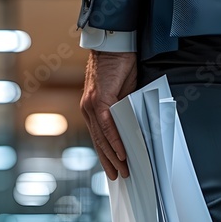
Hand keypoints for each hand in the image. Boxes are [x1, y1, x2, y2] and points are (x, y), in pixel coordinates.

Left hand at [80, 49, 137, 179]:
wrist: (115, 45)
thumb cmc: (120, 66)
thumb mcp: (124, 93)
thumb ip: (125, 110)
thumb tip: (133, 127)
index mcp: (92, 109)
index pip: (98, 137)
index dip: (106, 154)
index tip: (114, 167)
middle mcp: (87, 109)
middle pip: (99, 141)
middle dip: (109, 161)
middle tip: (120, 176)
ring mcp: (91, 105)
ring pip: (102, 137)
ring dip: (114, 155)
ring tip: (124, 169)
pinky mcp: (99, 100)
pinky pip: (107, 126)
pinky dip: (115, 140)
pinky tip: (122, 153)